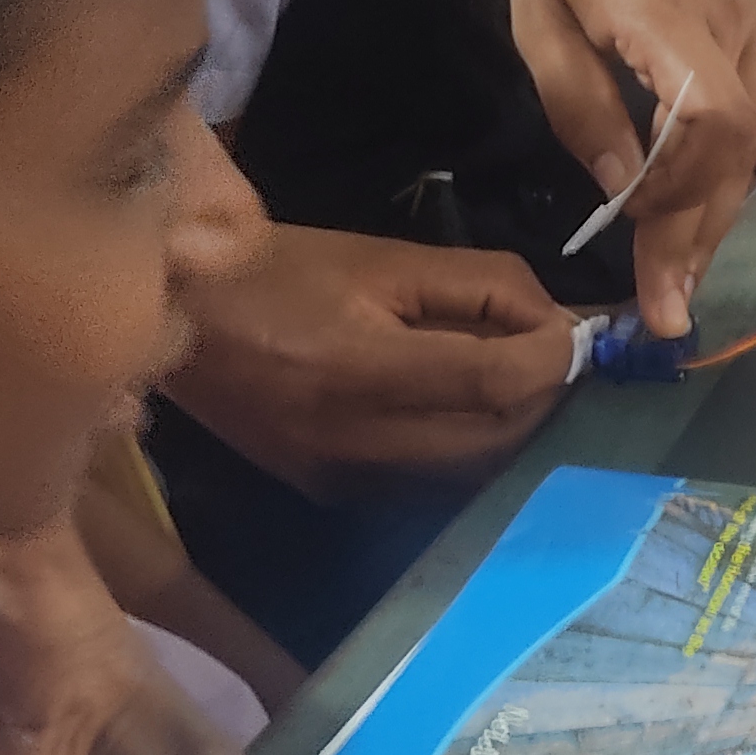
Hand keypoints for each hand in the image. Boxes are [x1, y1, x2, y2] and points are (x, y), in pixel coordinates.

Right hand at [167, 219, 576, 496]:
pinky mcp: (335, 496)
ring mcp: (343, 479)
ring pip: (472, 476)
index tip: (584, 336)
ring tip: (531, 388)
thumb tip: (560, 324)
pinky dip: (471, 454)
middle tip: (568, 363)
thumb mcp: (383, 257)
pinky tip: (479, 416)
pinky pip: (433, 486)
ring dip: (516, 435)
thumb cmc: (278, 270)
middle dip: (546, 402)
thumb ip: (481, 287)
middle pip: (494, 440)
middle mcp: (353, 440)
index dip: (553, 360)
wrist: (171, 318)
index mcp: (356, 366)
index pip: (491, 380)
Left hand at [503, 0, 755, 338]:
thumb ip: (580, 108)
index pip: (704, 126)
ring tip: (683, 272)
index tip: (638, 246)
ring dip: (717, 207)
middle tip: (670, 311)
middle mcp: (736, 21)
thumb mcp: (536, 17)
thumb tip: (619, 189)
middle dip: (700, 236)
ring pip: (753, 137)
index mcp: (667, 17)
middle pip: (735, 151)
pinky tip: (702, 200)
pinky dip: (730, 160)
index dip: (677, 195)